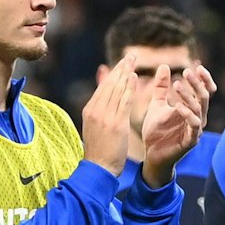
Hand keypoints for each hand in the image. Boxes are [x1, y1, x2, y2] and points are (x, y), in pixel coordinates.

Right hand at [83, 53, 138, 175]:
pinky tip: (135, 77)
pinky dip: (129, 88)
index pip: (103, 87)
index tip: (123, 63)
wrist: (98, 168)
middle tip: (131, 55)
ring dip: (125, 73)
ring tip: (133, 60)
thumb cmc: (100, 152)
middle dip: (120, 68)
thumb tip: (104, 102)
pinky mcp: (115, 123)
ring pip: (116, 89)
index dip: (114, 74)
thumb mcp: (95, 127)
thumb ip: (100, 112)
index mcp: (90, 110)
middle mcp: (95, 110)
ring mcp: (104, 116)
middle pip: (109, 84)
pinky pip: (124, 101)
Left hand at [141, 62, 213, 186]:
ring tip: (176, 85)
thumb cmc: (157, 131)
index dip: (204, 80)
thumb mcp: (157, 105)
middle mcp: (198, 118)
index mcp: (193, 109)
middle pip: (204, 97)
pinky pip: (193, 126)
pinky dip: (187, 114)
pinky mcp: (190, 141)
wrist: (151, 155)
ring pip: (198, 109)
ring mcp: (196, 130)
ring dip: (189, 95)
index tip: (197, 67)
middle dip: (196, 84)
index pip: (205, 92)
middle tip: (186, 72)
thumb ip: (161, 88)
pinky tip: (178, 106)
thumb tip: (164, 66)